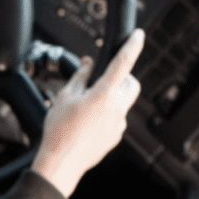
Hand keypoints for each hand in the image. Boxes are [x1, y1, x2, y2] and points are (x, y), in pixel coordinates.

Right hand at [31, 29, 144, 196]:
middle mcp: (117, 108)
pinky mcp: (116, 136)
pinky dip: (107, 116)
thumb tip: (88, 64)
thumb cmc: (59, 131)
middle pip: (132, 84)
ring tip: (88, 107)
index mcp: (104, 94)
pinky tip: (88, 123)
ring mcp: (119, 124)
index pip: (124, 62)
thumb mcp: (64, 97)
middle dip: (123, 78)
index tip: (139, 35)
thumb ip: (80, 76)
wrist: (61, 162)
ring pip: (123, 102)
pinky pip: (117, 119)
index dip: (133, 45)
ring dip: (112, 98)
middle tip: (104, 80)